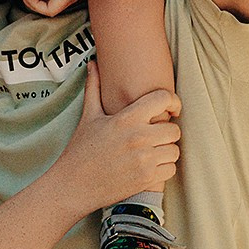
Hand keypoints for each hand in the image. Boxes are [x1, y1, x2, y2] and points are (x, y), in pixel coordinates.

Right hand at [55, 62, 180, 210]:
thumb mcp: (88, 116)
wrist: (74, 184)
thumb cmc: (81, 149)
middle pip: (174, 129)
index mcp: (126, 119)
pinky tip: (150, 165)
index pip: (163, 99)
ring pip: (175, 150)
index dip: (172, 101)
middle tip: (156, 134)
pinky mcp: (147, 179)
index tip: (171, 108)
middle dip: (167, 131)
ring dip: (166, 150)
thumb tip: (93, 63)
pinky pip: (171, 169)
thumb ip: (94, 88)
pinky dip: (164, 168)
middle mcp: (138, 138)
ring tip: (152, 150)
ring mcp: (144, 160)